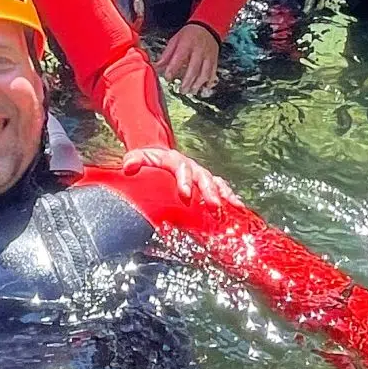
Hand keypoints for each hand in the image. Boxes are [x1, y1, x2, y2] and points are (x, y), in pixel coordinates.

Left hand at [119, 146, 239, 213]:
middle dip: (210, 192)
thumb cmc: (148, 162)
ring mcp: (202, 175)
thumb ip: (134, 160)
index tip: (186, 195)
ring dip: (225, 195)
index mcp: (175, 161)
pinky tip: (239, 210)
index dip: (185, 182)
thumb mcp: (138, 157)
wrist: (161, 157)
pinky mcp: (208, 184)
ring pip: (217, 183)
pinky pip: (222, 189)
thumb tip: (128, 167)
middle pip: (204, 178)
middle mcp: (193, 167)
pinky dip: (231, 198)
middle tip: (214, 206)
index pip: (182, 170)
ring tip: (233, 208)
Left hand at [155, 21, 221, 97]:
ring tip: (191, 91)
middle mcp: (199, 51)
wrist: (207, 27)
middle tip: (181, 90)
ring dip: (198, 84)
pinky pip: (213, 73)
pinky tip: (204, 88)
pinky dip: (209, 82)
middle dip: (187, 81)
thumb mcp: (175, 40)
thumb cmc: (189, 35)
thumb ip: (166, 55)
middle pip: (194, 68)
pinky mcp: (214, 61)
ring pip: (205, 73)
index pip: (179, 58)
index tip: (168, 77)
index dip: (173, 69)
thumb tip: (156, 66)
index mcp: (187, 45)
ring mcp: (208, 57)